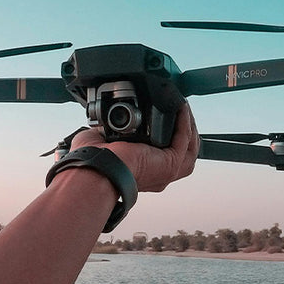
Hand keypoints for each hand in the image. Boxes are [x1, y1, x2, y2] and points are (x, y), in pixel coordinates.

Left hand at [70, 103, 198, 191]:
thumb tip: (104, 120)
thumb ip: (108, 131)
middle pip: (185, 152)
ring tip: (184, 108)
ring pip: (190, 148)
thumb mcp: (103, 141)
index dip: (171, 135)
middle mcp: (159, 175)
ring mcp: (167, 171)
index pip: (166, 154)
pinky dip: (185, 122)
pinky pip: (184, 139)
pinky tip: (181, 108)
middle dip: (186, 130)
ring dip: (189, 126)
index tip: (169, 116)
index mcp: (144, 172)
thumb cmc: (93, 162)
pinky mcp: (170, 163)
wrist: (96, 169)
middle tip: (181, 110)